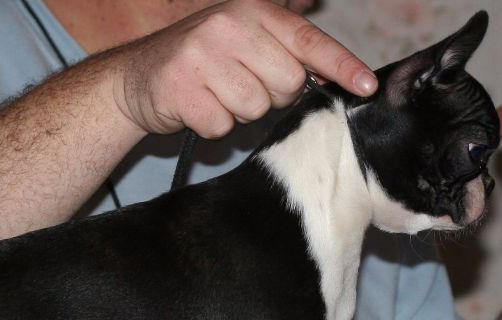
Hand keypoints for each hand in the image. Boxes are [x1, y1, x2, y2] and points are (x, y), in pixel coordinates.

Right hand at [108, 0, 376, 138]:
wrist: (134, 78)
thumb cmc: (200, 62)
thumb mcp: (242, 40)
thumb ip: (284, 51)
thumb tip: (333, 78)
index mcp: (251, 10)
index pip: (308, 40)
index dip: (341, 66)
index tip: (367, 87)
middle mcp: (228, 26)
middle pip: (287, 83)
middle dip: (272, 96)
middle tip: (242, 86)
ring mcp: (202, 56)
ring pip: (255, 108)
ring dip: (239, 113)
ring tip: (216, 95)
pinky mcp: (181, 88)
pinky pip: (223, 126)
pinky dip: (213, 126)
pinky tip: (197, 108)